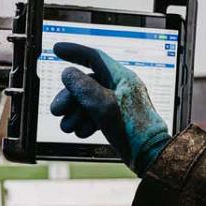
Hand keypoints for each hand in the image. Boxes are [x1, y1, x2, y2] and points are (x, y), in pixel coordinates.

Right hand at [47, 42, 170, 173]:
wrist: (149, 156)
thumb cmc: (133, 130)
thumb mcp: (103, 106)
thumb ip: (83, 87)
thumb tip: (68, 73)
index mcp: (121, 78)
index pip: (94, 58)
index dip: (74, 52)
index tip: (57, 49)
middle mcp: (119, 88)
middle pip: (85, 84)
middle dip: (69, 98)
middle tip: (56, 110)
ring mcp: (116, 104)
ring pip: (87, 102)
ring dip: (74, 114)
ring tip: (68, 127)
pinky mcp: (114, 120)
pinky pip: (93, 115)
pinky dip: (84, 123)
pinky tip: (82, 132)